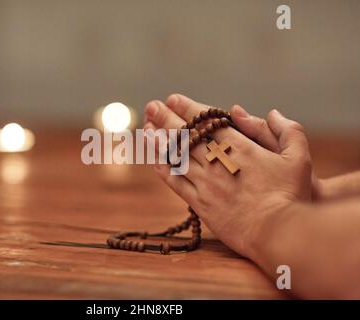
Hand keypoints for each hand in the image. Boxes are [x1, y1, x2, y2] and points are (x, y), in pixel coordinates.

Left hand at [144, 94, 312, 258]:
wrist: (277, 233)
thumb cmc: (290, 195)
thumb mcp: (299, 158)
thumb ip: (287, 131)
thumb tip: (272, 112)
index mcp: (239, 148)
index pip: (206, 122)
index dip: (187, 108)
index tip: (172, 99)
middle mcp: (216, 162)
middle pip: (185, 136)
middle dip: (165, 118)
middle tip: (151, 106)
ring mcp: (206, 184)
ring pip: (175, 157)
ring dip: (158, 141)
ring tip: (146, 129)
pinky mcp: (201, 205)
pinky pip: (176, 184)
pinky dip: (163, 171)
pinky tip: (154, 161)